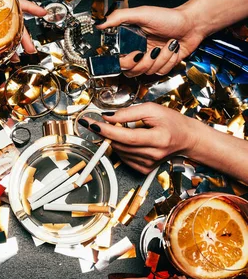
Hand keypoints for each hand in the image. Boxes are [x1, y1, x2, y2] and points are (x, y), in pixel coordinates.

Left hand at [82, 103, 199, 173]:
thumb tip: (108, 117)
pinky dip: (121, 147)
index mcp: (159, 139)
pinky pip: (123, 158)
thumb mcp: (152, 109)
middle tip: (104, 121)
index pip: (126, 137)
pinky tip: (130, 140)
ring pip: (119, 151)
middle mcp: (154, 154)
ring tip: (127, 129)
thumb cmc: (172, 122)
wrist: (186, 139)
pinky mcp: (145, 169)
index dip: (106, 130)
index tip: (91, 123)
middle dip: (106, 132)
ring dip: (115, 139)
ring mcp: (149, 164)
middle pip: (120, 144)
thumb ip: (128, 113)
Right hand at [97, 5, 204, 75]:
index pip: (119, 61)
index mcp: (130, 41)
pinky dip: (169, 61)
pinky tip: (173, 48)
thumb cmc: (168, 16)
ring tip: (168, 44)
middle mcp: (138, 51)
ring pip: (148, 72)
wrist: (192, 23)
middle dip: (145, 62)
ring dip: (161, 58)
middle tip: (153, 49)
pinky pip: (161, 72)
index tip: (135, 53)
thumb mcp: (142, 13)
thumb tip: (100, 24)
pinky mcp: (163, 64)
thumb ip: (119, 17)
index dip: (125, 62)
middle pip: (132, 71)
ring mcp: (151, 59)